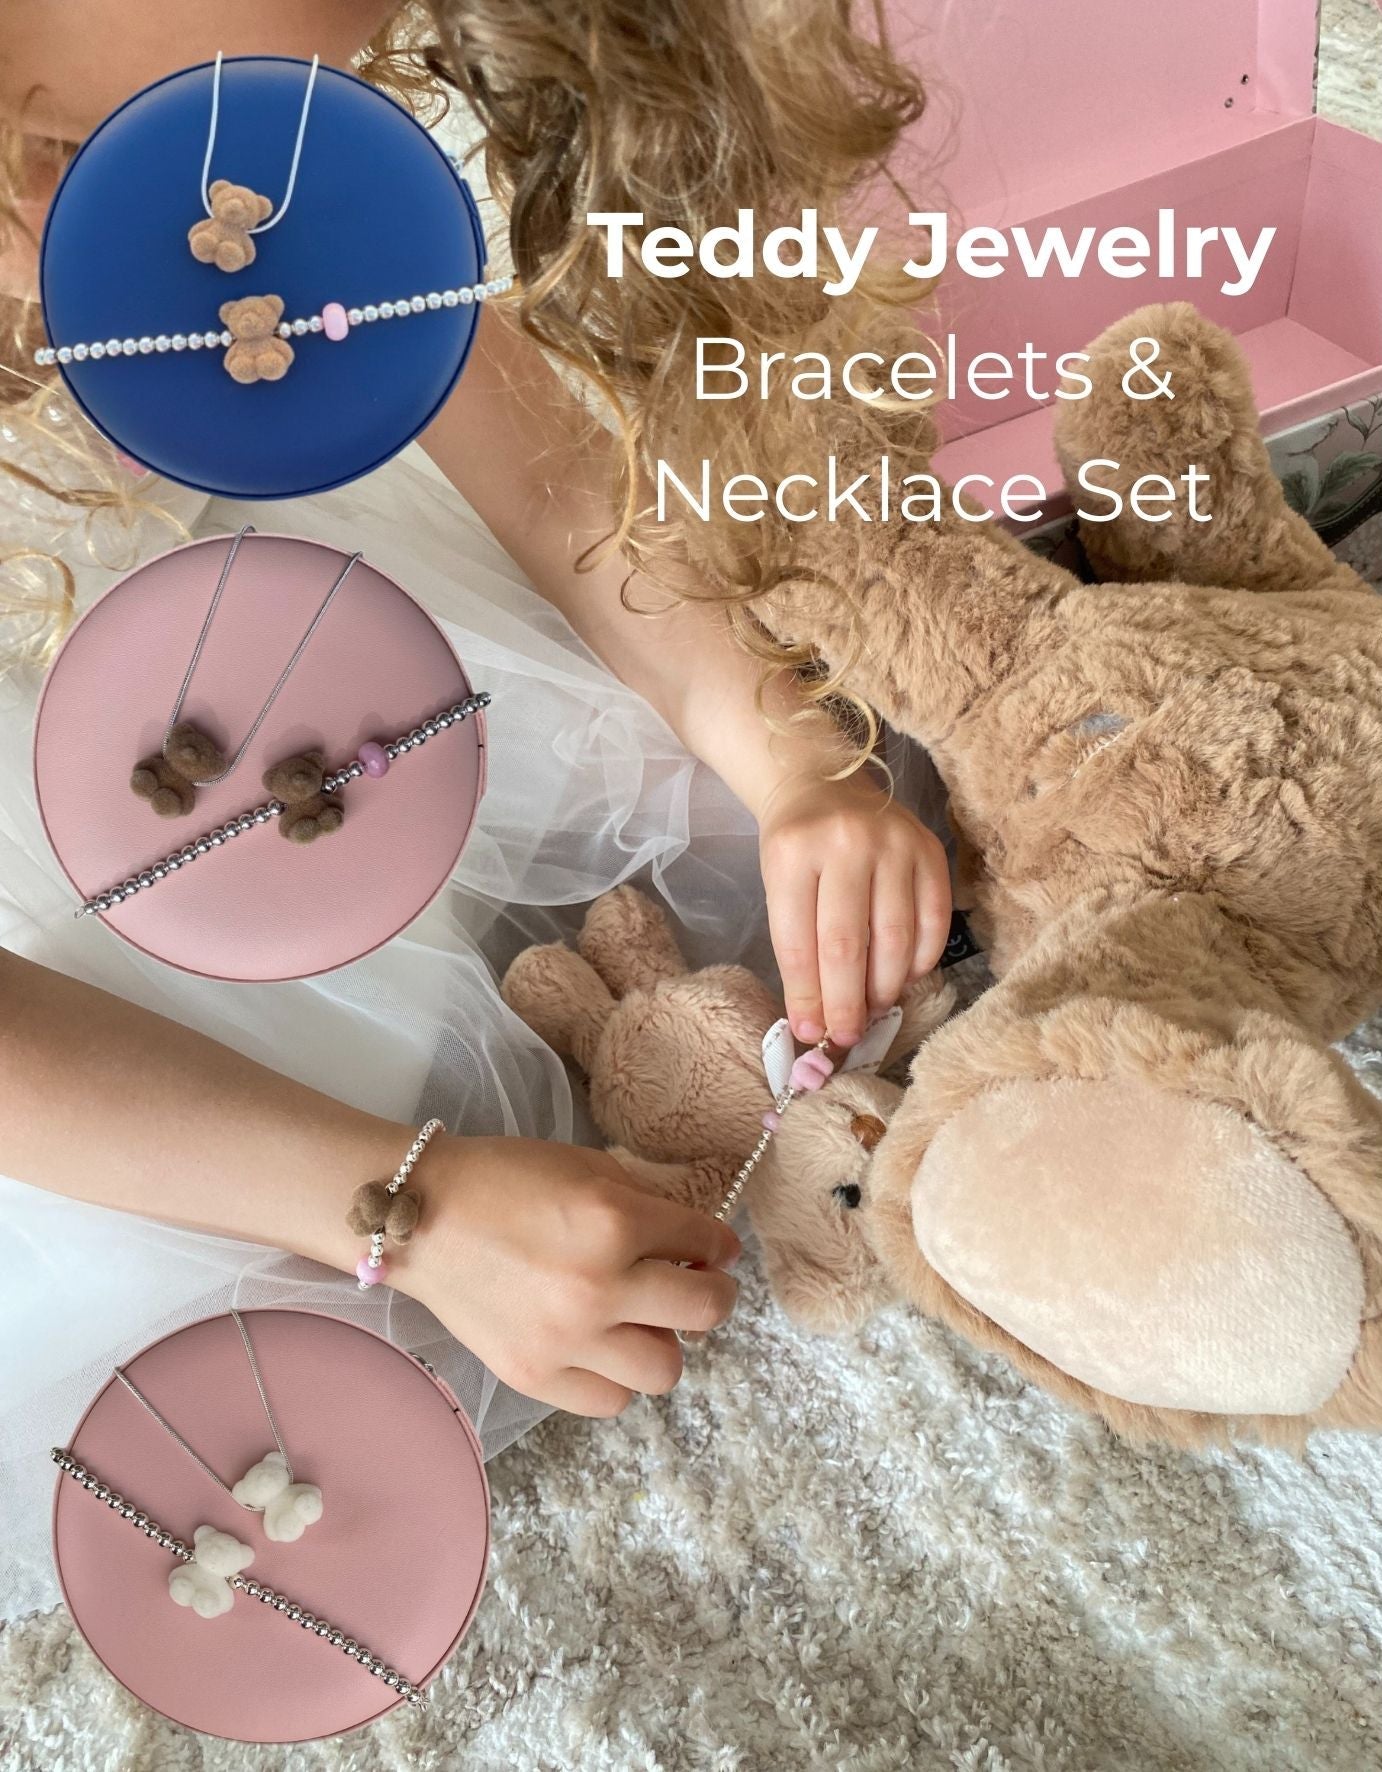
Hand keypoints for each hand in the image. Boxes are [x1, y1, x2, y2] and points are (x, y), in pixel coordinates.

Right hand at [406, 1136, 739, 1416]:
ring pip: (664, 1370)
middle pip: (704, 1312)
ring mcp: (566, 1341)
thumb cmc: (506, 1179)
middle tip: (695, 1285)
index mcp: (614, 1221)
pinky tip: (598, 1346)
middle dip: (713, 1294)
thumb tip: (701, 1242)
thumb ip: (648, 1204)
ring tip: (637, 1320)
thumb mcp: (588, 1167)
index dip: (719, 1245)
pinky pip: (609, 1400)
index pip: (705, 1243)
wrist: (421, 1218)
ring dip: (661, 1341)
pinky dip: (614, 1375)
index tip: (713, 1250)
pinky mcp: (534, 1377)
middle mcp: (598, 1287)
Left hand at [758, 770, 950, 1046]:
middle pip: (848, 944)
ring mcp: (894, 843)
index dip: (806, 995)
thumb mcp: (778, 887)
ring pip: (895, 937)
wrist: (825, 784)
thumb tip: (816, 1022)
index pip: (799, 941)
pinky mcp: (931, 849)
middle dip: (847, 1002)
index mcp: (792, 853)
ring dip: (885, 987)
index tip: (810, 1033)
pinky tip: (904, 978)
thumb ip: (797, 950)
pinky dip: (920, 959)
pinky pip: (933, 919)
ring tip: (873, 1010)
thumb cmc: (796, 848)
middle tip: (846, 1035)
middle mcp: (846, 842)